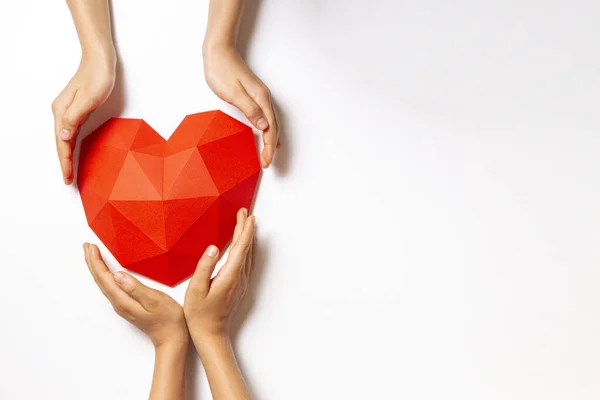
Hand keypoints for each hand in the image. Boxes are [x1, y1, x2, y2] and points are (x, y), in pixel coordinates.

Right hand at [52, 51, 115, 183]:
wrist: (100, 60)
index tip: (66, 177)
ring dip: (66, 155)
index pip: (61, 142)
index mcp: (61, 111)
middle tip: (67, 181)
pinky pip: (71, 132)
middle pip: (60, 143)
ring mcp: (68, 110)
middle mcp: (61, 112)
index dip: (64, 161)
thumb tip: (62, 136)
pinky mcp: (76, 109)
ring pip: (65, 138)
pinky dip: (71, 144)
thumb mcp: (88, 98)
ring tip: (69, 171)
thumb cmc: (97, 77)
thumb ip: (74, 117)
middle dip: (63, 162)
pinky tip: (73, 151)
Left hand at [83, 243, 188, 348]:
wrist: (172, 338)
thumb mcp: (154, 300)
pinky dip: (105, 275)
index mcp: (123, 300)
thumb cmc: (168, 319)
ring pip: (104, 283)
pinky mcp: (128, 305)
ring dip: (97, 268)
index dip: (96, 261)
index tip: (92, 246)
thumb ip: (135, 288)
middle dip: (92, 262)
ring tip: (92, 255)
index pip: (104, 277)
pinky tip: (107, 272)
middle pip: (100, 280)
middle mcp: (118, 303)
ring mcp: (122, 305)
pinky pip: (110, 287)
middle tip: (87, 246)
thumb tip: (118, 275)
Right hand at [184, 208, 254, 339]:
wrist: (211, 334)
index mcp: (229, 276)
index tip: (246, 215)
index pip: (241, 248)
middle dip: (247, 229)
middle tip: (245, 213)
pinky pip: (247, 262)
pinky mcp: (240, 286)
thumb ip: (204, 267)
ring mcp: (242, 283)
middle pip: (247, 248)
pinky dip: (247, 249)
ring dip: (249, 238)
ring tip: (247, 224)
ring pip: (249, 255)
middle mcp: (239, 278)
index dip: (244, 230)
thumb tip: (214, 248)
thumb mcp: (195, 290)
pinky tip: (245, 246)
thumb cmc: (199, 314)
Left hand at [204, 44, 278, 167]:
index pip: (270, 128)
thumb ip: (250, 110)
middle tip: (267, 163)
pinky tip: (266, 133)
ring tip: (268, 154)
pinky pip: (266, 116)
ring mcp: (260, 96)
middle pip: (274, 127)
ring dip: (271, 139)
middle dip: (271, 146)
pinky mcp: (254, 95)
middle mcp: (264, 98)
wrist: (218, 51)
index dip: (269, 146)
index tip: (267, 161)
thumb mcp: (233, 92)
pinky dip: (268, 128)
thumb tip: (264, 126)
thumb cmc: (222, 70)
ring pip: (271, 122)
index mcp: (261, 98)